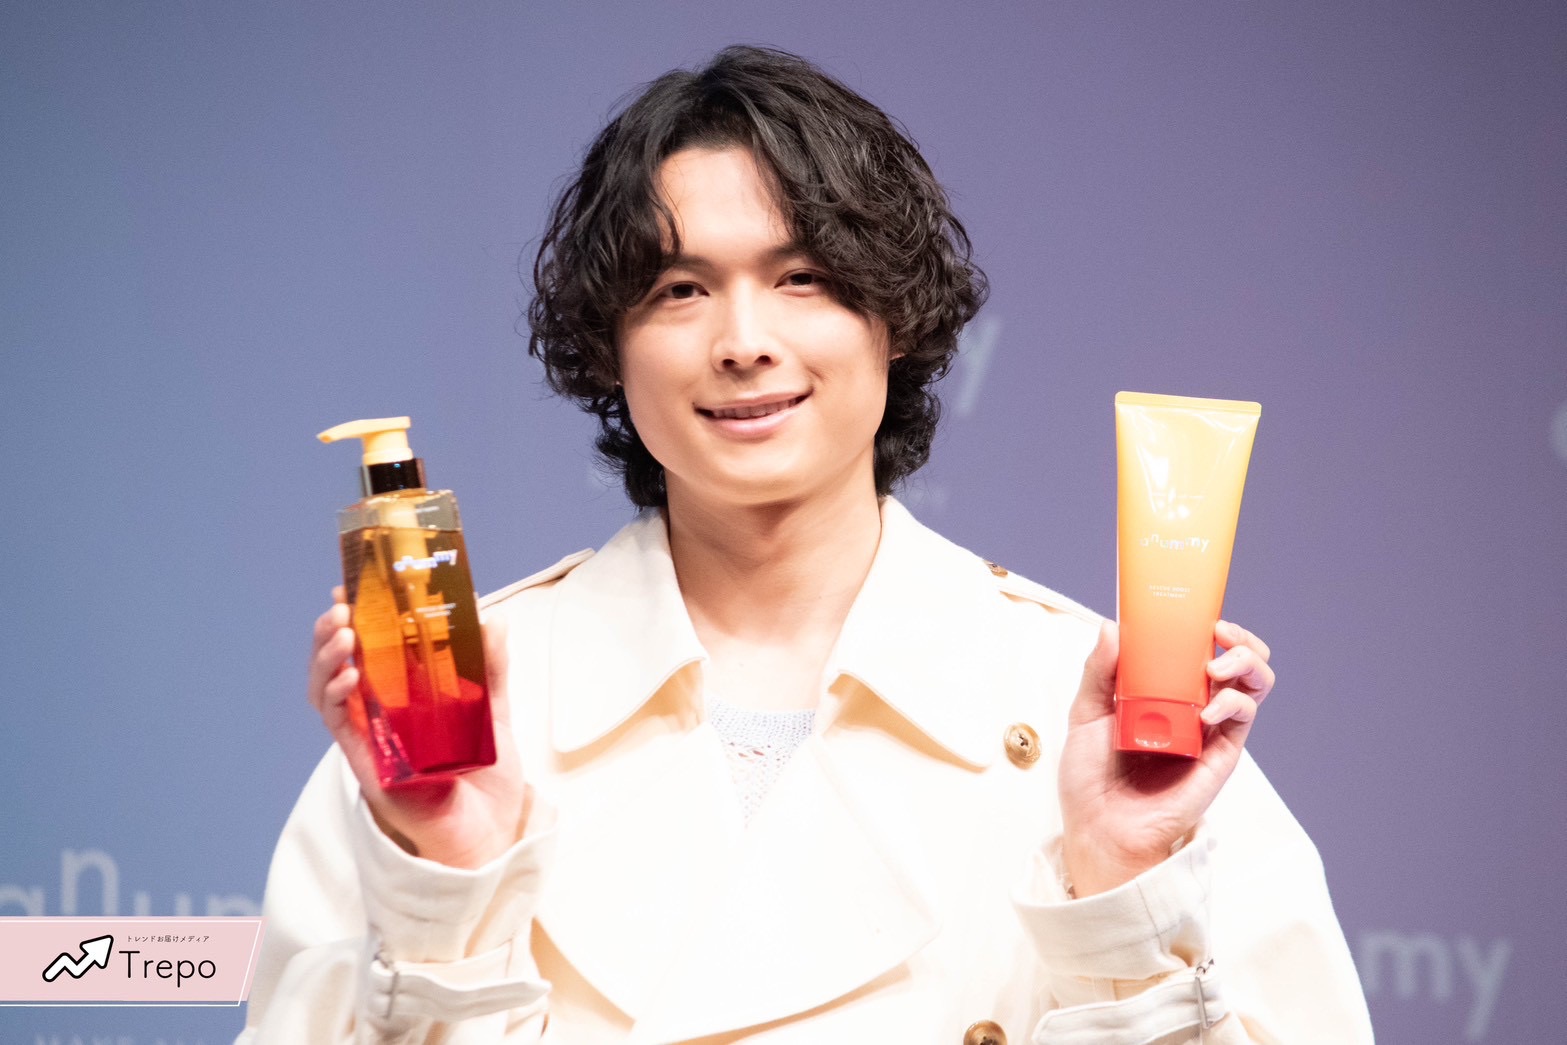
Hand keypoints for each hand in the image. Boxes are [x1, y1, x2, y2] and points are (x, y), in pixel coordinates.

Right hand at [308, 587, 530, 868]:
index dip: (356, 615)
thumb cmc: (484, 775)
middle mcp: (378, 712)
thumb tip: (493, 618)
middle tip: (342, 603)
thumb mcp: (494, 711)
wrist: (486, 832)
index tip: (353, 583)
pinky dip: (337, 695)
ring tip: (342, 630)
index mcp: (403, 694)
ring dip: (328, 656)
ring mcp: (368, 735)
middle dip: (333, 629)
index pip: (369, 647)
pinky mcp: (365, 761)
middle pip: (339, 663)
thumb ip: (492, 668)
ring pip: (328, 689)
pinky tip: (348, 673)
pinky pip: (339, 724)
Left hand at [1057, 619, 1274, 896]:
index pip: (1197, 649)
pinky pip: (1244, 718)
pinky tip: (1206, 710)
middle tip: (1220, 633)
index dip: (1206, 626)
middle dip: (1240, 639)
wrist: (1100, 827)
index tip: (1198, 611)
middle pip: (1238, 662)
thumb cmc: (1090, 776)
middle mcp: (1192, 706)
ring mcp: (1211, 729)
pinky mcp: (1222, 754)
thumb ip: (1099, 670)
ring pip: (1253, 685)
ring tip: (1217, 668)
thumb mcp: (1085, 713)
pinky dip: (1233, 704)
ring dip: (1246, 663)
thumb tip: (1112, 626)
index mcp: (1163, 691)